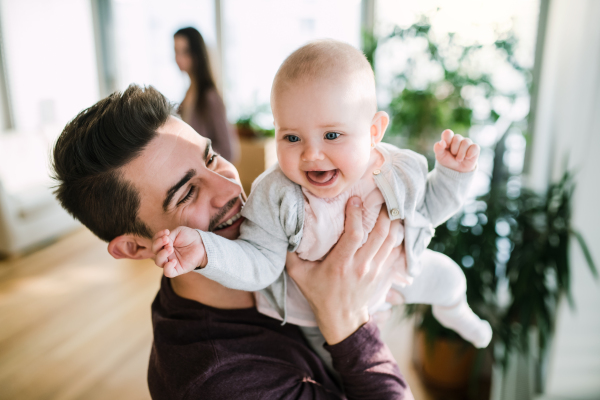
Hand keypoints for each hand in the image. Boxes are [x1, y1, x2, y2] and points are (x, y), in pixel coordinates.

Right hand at [152, 227, 207, 277]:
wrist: (202, 243)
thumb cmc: (190, 237)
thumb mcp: (179, 232)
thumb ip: (169, 236)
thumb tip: (164, 245)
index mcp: (164, 244)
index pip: (155, 242)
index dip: (157, 237)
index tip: (167, 231)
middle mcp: (166, 253)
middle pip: (154, 252)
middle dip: (158, 244)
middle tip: (167, 240)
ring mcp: (171, 261)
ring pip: (158, 262)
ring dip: (162, 254)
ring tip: (170, 248)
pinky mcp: (178, 269)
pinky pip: (168, 273)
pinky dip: (168, 267)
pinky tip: (174, 261)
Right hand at [286, 197, 399, 344]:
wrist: (341, 319)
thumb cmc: (319, 293)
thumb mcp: (299, 275)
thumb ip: (290, 254)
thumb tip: (285, 229)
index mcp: (340, 264)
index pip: (354, 235)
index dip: (356, 214)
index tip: (355, 199)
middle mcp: (361, 266)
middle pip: (379, 234)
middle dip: (381, 212)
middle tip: (379, 195)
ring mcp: (374, 270)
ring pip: (390, 240)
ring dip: (392, 221)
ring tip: (389, 204)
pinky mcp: (382, 273)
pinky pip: (395, 250)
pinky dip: (397, 235)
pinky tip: (395, 222)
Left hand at [433, 129, 479, 172]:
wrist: (456, 170)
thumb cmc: (448, 160)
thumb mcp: (440, 156)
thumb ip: (438, 148)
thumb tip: (441, 142)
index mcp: (448, 139)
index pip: (448, 133)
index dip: (447, 139)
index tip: (446, 146)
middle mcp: (458, 139)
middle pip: (457, 138)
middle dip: (454, 150)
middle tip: (453, 155)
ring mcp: (467, 142)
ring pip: (466, 142)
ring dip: (461, 154)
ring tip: (459, 159)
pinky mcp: (475, 148)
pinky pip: (474, 147)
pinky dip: (470, 153)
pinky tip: (467, 157)